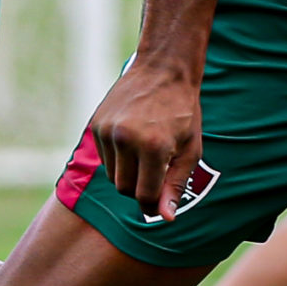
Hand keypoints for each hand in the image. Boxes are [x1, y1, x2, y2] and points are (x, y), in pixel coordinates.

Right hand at [90, 56, 203, 220]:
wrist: (163, 69)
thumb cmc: (183, 111)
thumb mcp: (190, 149)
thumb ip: (176, 185)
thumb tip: (165, 217)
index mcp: (153, 146)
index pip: (144, 196)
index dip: (153, 205)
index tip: (159, 204)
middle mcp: (126, 138)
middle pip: (125, 189)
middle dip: (140, 189)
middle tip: (156, 175)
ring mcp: (107, 130)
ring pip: (112, 176)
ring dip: (128, 173)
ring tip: (146, 153)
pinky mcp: (96, 124)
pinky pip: (104, 158)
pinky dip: (118, 158)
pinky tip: (133, 139)